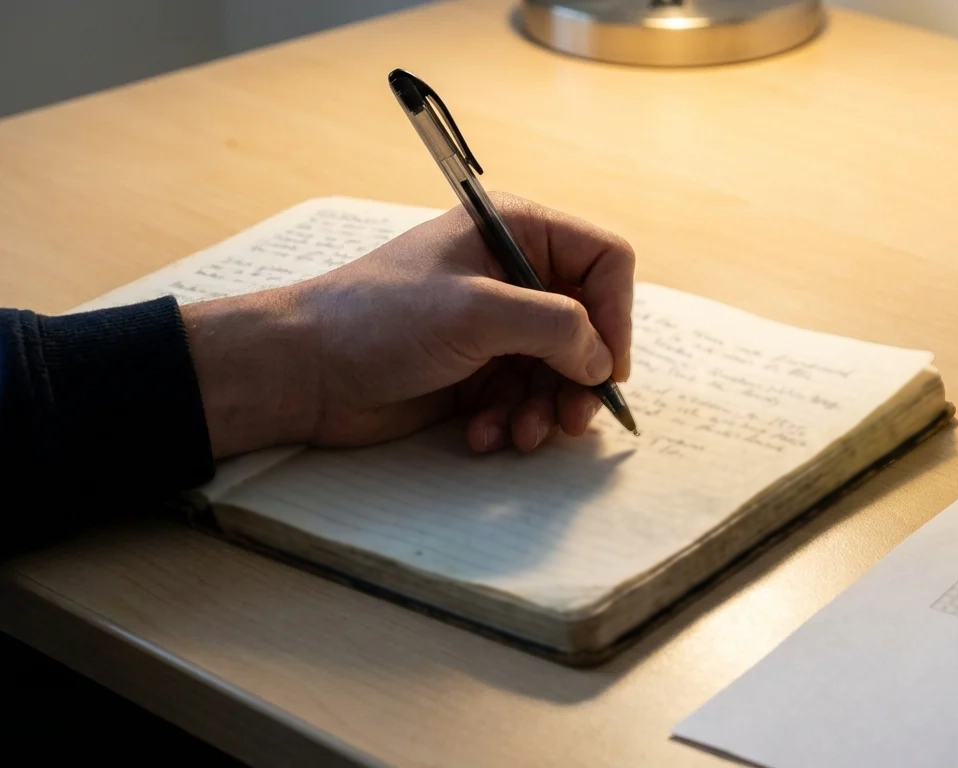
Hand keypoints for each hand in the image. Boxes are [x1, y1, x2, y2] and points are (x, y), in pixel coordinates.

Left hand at [182, 193, 634, 458]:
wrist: (302, 371)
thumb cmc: (379, 319)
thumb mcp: (477, 312)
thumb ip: (555, 326)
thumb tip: (602, 361)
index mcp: (517, 232)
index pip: (604, 261)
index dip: (616, 314)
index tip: (608, 368)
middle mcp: (513, 276)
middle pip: (588, 326)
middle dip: (580, 378)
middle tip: (572, 420)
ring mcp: (495, 327)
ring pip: (559, 372)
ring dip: (545, 409)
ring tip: (520, 435)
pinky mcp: (476, 372)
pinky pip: (523, 399)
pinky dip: (511, 421)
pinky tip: (481, 435)